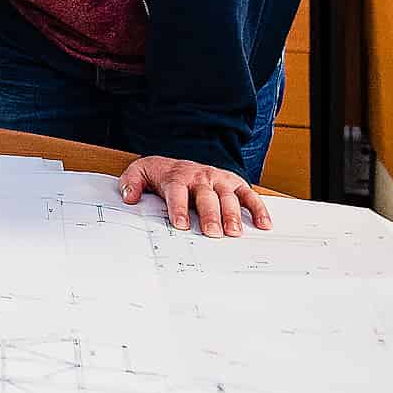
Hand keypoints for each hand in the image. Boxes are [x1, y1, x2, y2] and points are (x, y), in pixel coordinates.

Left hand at [119, 156, 271, 238]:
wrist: (179, 160)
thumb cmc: (161, 173)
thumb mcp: (139, 172)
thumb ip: (131, 183)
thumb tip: (129, 197)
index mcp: (176, 176)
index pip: (177, 192)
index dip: (178, 208)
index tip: (180, 224)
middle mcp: (199, 177)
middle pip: (205, 196)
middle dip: (209, 215)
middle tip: (212, 233)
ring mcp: (218, 179)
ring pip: (227, 196)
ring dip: (231, 214)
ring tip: (234, 232)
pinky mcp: (233, 182)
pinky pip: (248, 194)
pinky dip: (258, 208)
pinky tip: (263, 224)